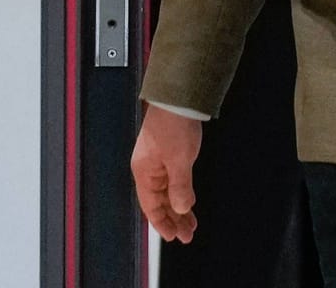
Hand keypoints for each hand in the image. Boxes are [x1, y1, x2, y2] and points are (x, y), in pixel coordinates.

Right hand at [131, 103, 203, 242]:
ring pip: (168, 192)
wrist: (179, 99)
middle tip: (186, 235)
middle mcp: (148, 169)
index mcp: (144, 172)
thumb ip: (180, 186)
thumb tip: (181, 207)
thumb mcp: (180, 160)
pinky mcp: (169, 154)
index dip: (162, 223)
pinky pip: (174, 181)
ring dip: (179, 208)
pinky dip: (182, 193)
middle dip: (173, 219)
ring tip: (191, 224)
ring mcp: (158, 162)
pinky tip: (189, 202)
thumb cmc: (173, 124)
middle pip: (159, 202)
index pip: (151, 206)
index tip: (173, 236)